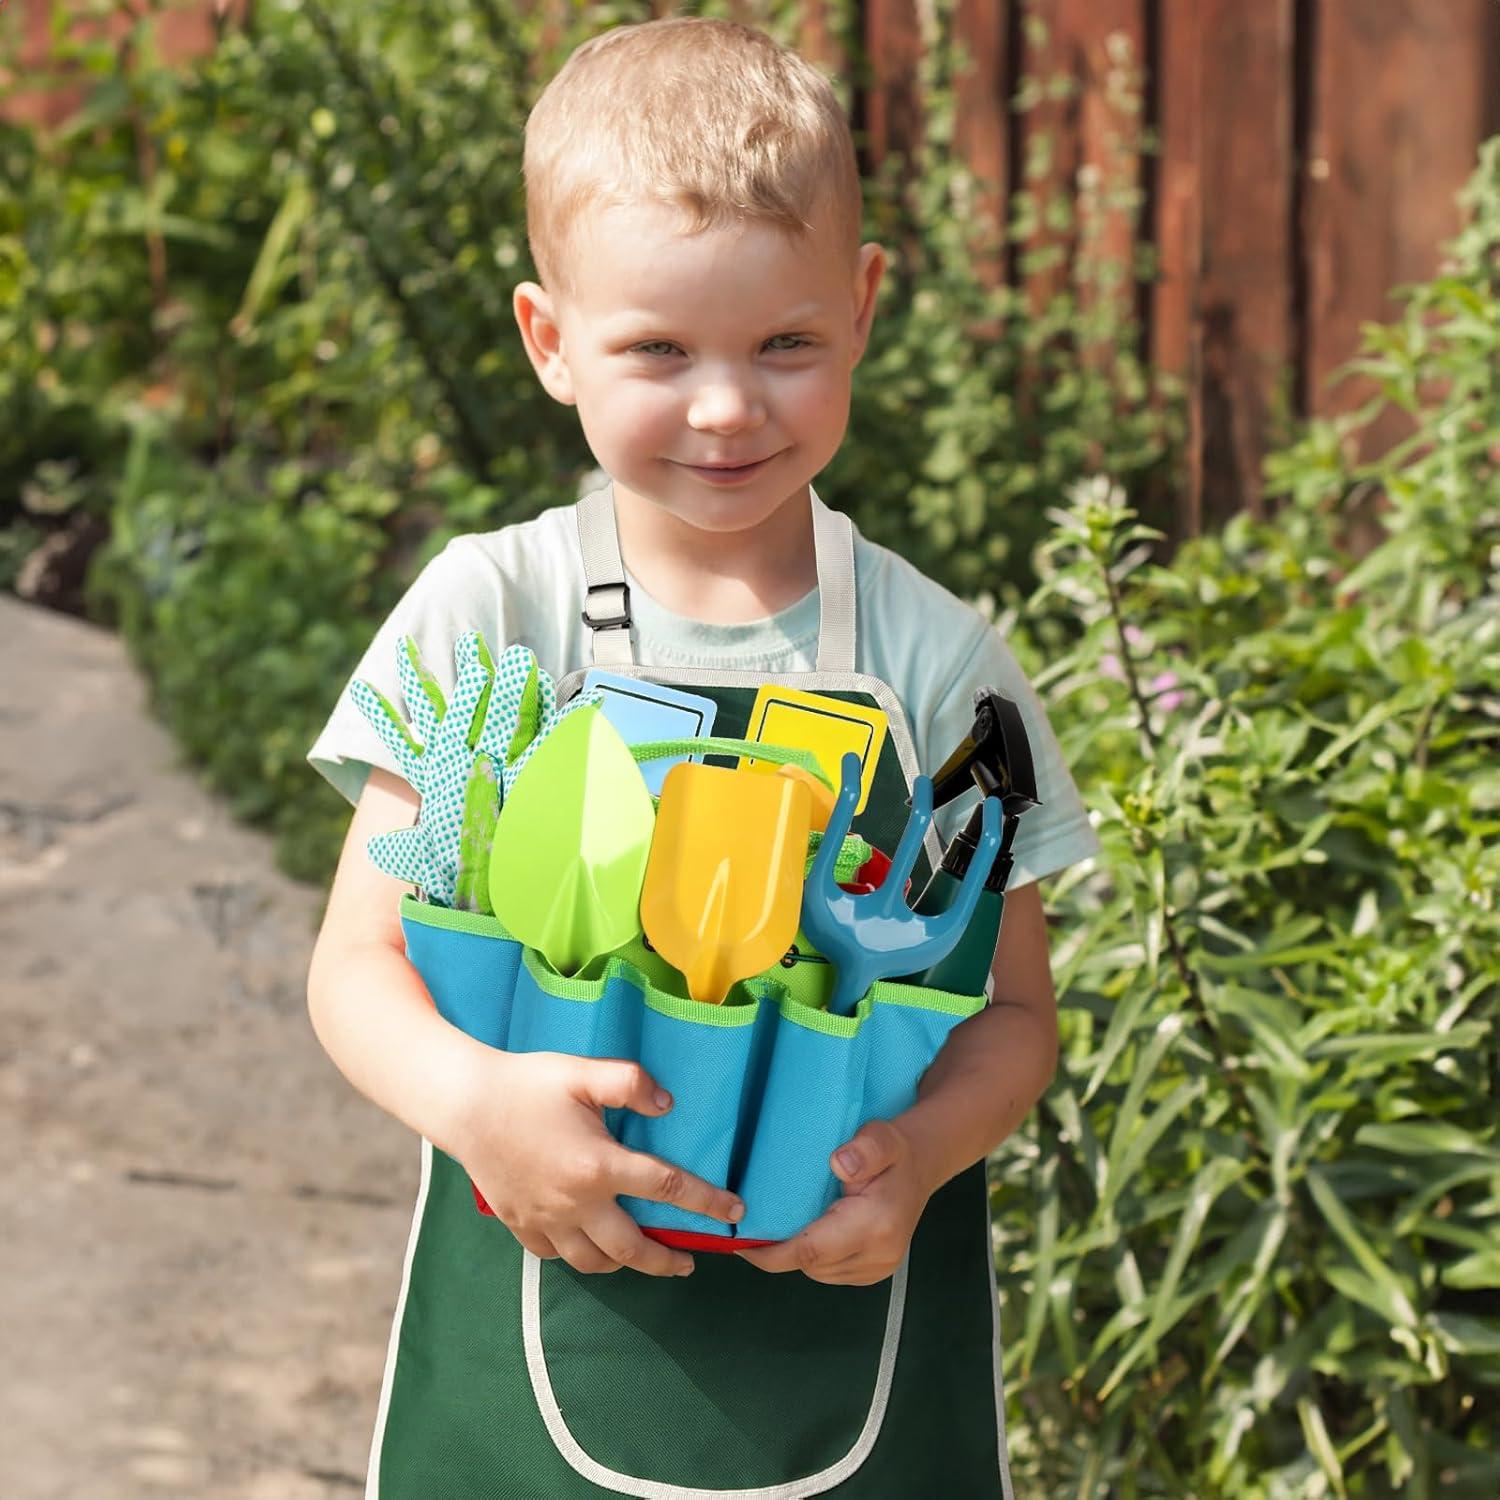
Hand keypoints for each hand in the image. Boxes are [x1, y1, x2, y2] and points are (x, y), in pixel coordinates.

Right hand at [454, 1049, 744, 1277]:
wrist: (464, 1105)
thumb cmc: (527, 1084)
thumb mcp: (583, 1072)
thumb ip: (630, 1083)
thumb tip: (669, 1104)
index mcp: (598, 1165)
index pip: (666, 1189)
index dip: (707, 1203)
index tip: (735, 1214)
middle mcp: (576, 1203)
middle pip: (633, 1249)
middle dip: (667, 1262)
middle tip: (689, 1264)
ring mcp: (546, 1220)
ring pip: (594, 1263)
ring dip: (625, 1265)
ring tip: (641, 1259)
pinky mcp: (521, 1225)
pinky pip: (556, 1257)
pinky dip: (578, 1258)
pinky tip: (589, 1247)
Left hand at [736, 1119, 932, 1285]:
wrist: (921, 1166)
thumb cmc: (895, 1150)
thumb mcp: (881, 1136)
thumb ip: (864, 1149)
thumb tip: (840, 1163)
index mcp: (877, 1226)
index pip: (811, 1250)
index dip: (771, 1250)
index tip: (739, 1238)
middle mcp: (879, 1256)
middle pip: (810, 1265)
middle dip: (778, 1250)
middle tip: (751, 1225)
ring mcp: (878, 1269)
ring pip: (818, 1273)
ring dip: (795, 1254)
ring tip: (775, 1226)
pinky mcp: (873, 1273)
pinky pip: (829, 1273)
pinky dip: (812, 1257)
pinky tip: (804, 1232)